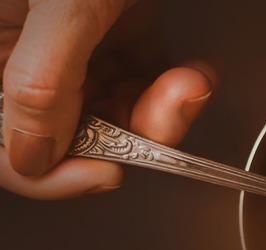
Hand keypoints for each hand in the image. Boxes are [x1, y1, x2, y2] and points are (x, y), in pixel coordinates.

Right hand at [0, 0, 217, 198]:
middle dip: (134, 131)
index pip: (5, 144)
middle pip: (73, 135)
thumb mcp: (63, 6)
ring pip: (120, 115)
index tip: (107, 171)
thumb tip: (32, 158)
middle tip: (171, 110)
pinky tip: (200, 70)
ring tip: (193, 80)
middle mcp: (30, 56)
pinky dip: (182, 85)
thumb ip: (42, 82)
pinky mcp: (122, 36)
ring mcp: (77, 49)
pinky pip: (149, 82)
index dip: (52, 172)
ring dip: (168, 109)